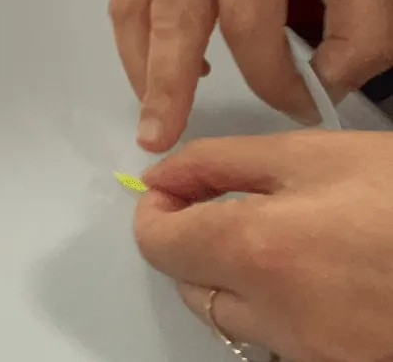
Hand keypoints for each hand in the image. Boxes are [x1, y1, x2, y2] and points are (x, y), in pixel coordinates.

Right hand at [111, 0, 392, 151]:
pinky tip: (164, 73)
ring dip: (141, 69)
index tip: (303, 110)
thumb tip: (317, 92)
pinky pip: (125, 1)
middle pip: (173, 19)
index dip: (273, 80)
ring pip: (134, 12)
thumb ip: (358, 40)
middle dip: (166, 86)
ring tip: (155, 119)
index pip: (249, 25)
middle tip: (158, 140)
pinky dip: (135, 42)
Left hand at [134, 131, 392, 361]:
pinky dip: (292, 312)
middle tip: (252, 207)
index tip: (181, 187)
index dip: (159, 208)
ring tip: (307, 243)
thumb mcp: (320, 156)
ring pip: (239, 321)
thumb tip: (160, 175)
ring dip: (245, 282)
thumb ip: (222, 163)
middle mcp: (275, 319)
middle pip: (192, 286)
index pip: (158, 242)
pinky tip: (338, 280)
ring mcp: (313, 356)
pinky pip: (287, 344)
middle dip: (201, 245)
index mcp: (258, 251)